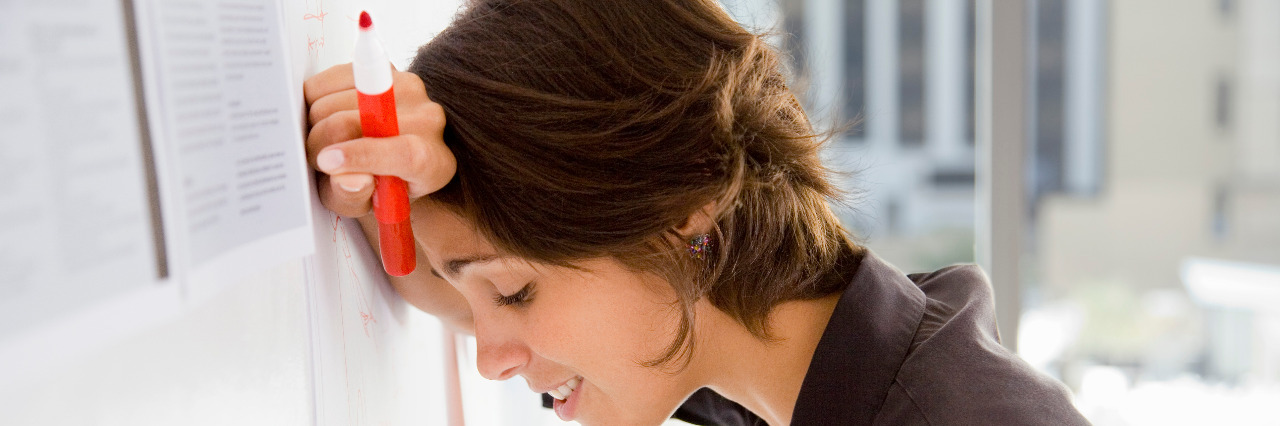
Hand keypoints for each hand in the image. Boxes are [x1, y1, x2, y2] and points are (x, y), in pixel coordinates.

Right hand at [303, 63, 455, 217]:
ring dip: (314, 124)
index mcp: (432, 163)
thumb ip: (353, 198)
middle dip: (320, 144)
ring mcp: (407, 89)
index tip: (327, 162)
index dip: (362, 156)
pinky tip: (325, 117)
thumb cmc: (379, 185)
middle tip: (318, 160)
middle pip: (358, 121)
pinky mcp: (383, 68)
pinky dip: (314, 100)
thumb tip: (345, 178)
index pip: (405, 153)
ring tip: (326, 141)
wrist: (394, 154)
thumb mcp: (364, 205)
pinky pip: (329, 79)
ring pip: (335, 100)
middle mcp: (428, 121)